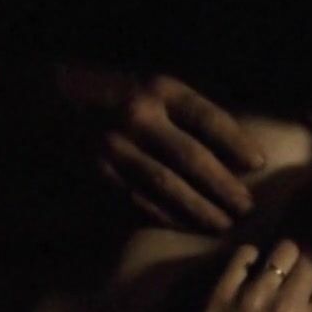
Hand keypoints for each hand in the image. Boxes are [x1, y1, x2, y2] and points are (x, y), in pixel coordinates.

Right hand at [81, 73, 265, 231]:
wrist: (53, 96)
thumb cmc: (118, 92)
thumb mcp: (155, 85)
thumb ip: (189, 112)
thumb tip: (236, 152)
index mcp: (160, 89)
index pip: (209, 119)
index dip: (237, 143)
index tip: (259, 164)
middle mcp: (138, 116)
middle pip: (192, 158)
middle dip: (223, 187)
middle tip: (247, 208)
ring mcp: (115, 146)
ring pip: (166, 186)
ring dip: (198, 210)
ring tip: (223, 224)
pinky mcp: (97, 172)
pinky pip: (138, 201)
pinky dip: (165, 217)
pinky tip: (186, 226)